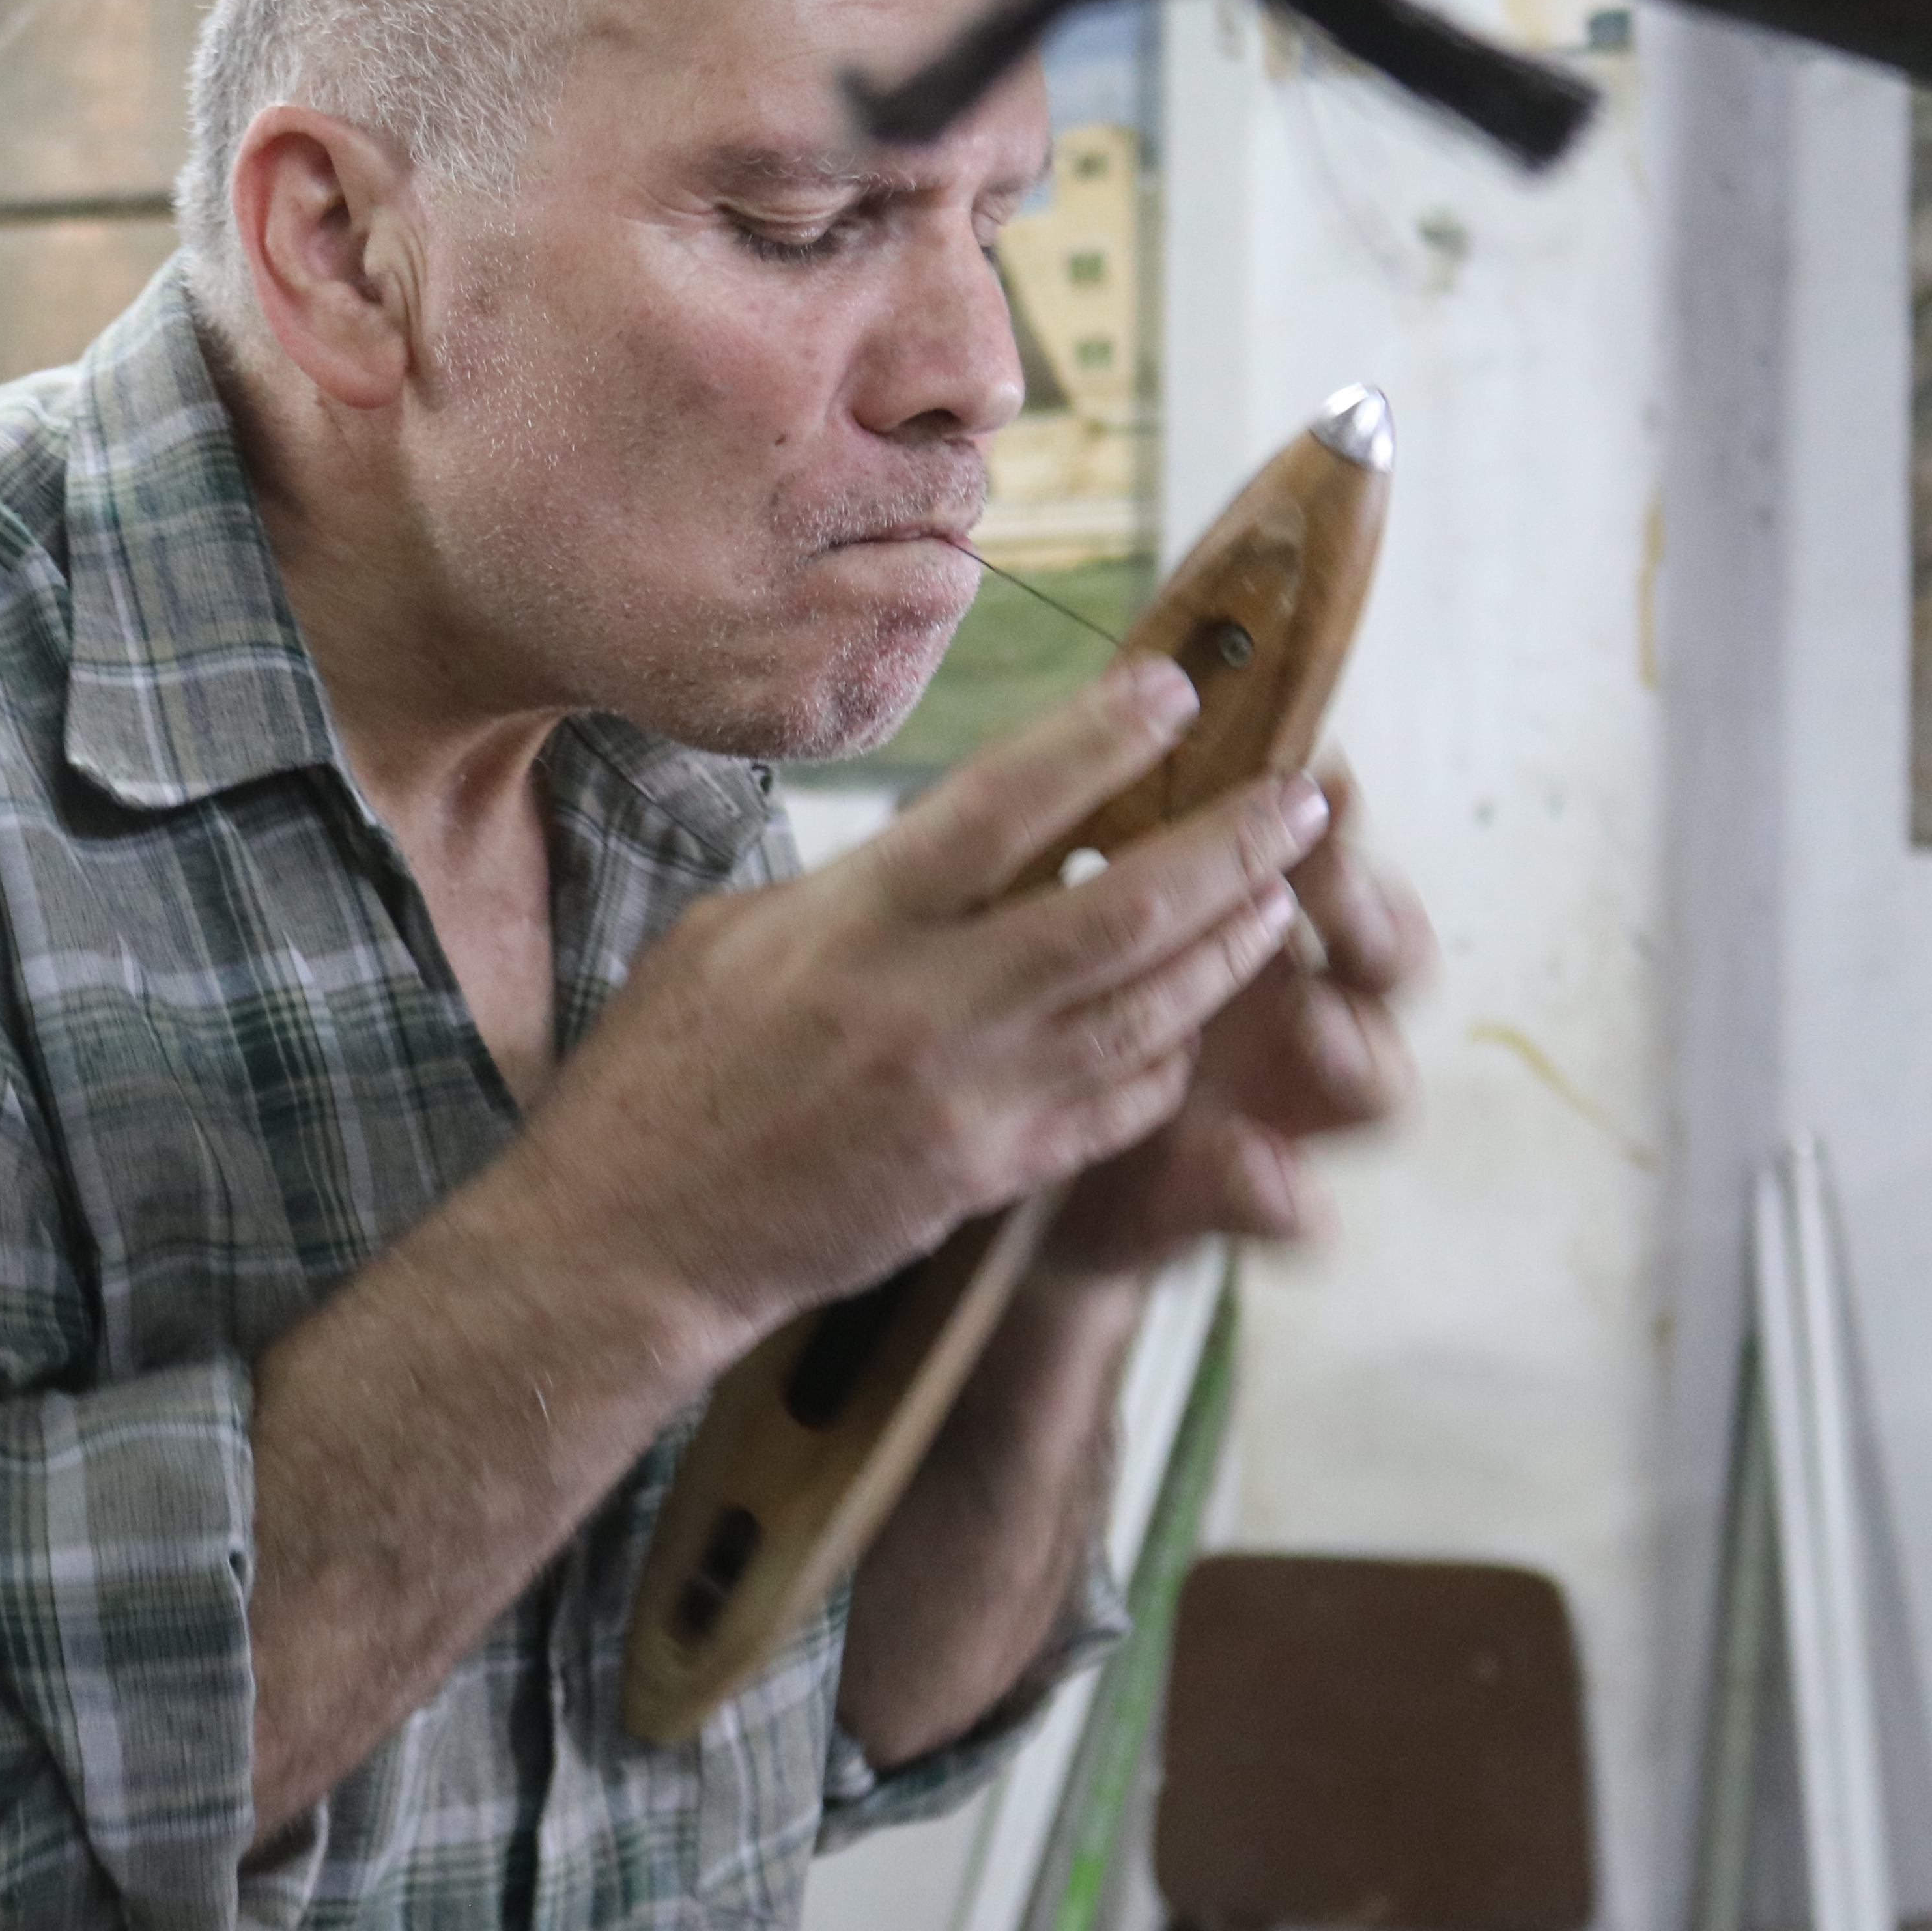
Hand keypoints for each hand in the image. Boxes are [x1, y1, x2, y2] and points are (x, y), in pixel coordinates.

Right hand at [513, 661, 1329, 1346]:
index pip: (1006, 803)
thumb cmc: (664, 1072)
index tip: (1179, 688)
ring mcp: (971, 1102)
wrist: (630, 1242)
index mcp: (851, 926)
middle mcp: (925, 1008)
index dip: (1105, 737)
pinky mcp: (990, 1177)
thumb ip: (856, 884)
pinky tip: (1199, 1007)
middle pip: (1121, 910)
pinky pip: (1122, 1104)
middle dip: (1229, 845)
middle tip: (1301, 793)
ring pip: (1148, 1010)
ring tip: (1281, 888)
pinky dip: (1172, 1047)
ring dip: (1231, 943)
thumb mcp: (733, 936)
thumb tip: (953, 838)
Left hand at [1038, 757, 1428, 1280]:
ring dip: (1353, 1047)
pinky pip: (1291, 1204)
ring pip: (1373, 1081)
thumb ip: (1108, 818)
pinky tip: (1263, 1181)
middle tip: (1329, 877)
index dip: (1344, 817)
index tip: (1322, 775)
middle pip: (1386, 955)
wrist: (998, 1153)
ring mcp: (1282, 1106)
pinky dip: (1284, 1193)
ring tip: (1317, 1028)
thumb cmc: (1031, 987)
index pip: (1337, 851)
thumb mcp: (1049, 900)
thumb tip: (1137, 690)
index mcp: (1264, 913)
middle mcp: (1297, 1003)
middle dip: (1365, 912)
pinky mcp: (1236, 1195)